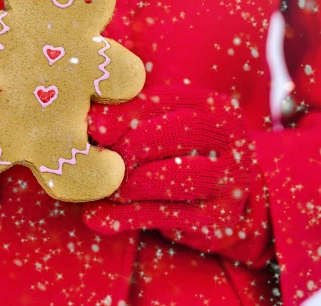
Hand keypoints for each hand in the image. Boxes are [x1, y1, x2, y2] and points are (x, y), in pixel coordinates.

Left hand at [82, 86, 270, 261]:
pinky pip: (167, 216)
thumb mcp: (168, 128)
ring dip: (128, 184)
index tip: (94, 127)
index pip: (166, 102)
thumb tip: (90, 123)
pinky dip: (127, 217)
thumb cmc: (184, 155)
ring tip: (100, 189)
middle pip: (175, 134)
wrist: (231, 203)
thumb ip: (134, 120)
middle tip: (98, 159)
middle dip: (130, 146)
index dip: (126, 112)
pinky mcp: (219, 218)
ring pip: (173, 178)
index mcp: (214, 107)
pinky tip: (99, 218)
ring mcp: (229, 180)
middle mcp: (229, 140)